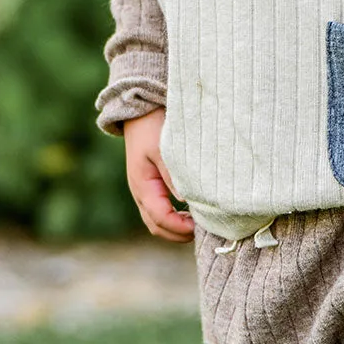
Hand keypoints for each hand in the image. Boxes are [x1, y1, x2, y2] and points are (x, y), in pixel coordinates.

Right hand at [124, 108, 193, 242]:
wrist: (139, 109)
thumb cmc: (152, 126)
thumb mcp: (163, 149)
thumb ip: (173, 175)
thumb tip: (185, 201)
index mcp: (142, 186)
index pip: (161, 219)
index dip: (181, 228)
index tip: (201, 225)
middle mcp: (140, 192)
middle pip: (157, 227)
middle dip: (179, 234)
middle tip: (203, 230)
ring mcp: (144, 190)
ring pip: (157, 222)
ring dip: (176, 227)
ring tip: (199, 222)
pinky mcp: (150, 185)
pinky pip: (160, 210)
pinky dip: (174, 217)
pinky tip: (191, 210)